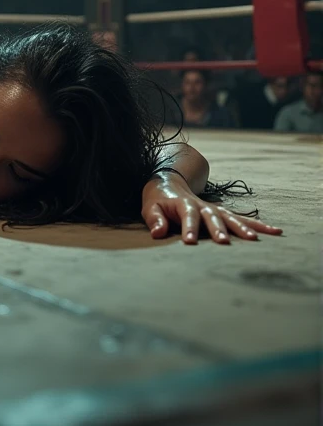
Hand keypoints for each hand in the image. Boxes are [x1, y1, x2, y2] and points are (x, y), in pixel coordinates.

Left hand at [141, 173, 282, 244]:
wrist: (168, 182)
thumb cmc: (158, 199)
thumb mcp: (150, 207)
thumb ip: (154, 219)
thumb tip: (157, 233)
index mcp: (184, 204)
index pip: (187, 215)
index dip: (189, 228)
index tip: (189, 242)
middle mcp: (203, 206)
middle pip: (212, 217)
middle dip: (218, 229)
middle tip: (224, 243)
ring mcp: (215, 209)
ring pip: (231, 218)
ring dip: (242, 228)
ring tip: (255, 240)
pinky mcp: (223, 213)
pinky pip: (241, 219)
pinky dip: (257, 225)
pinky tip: (275, 232)